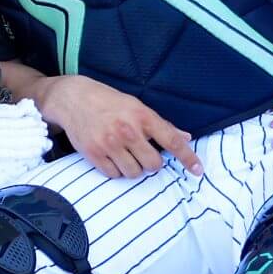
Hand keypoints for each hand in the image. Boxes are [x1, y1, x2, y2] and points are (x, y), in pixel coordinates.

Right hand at [34, 73, 202, 179]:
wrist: (73, 99)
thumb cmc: (109, 102)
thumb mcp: (137, 106)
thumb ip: (161, 124)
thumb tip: (186, 137)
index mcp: (142, 116)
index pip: (172, 141)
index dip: (188, 158)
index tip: (198, 170)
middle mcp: (127, 130)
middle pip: (153, 164)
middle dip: (151, 163)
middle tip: (142, 153)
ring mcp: (109, 143)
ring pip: (133, 173)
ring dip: (133, 168)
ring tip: (125, 154)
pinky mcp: (93, 153)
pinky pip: (114, 175)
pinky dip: (116, 170)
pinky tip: (111, 157)